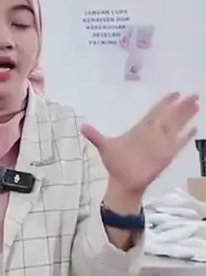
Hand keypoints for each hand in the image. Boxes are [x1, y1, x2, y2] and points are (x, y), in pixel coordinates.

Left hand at [81, 93, 199, 196]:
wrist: (123, 183)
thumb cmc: (116, 164)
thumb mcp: (105, 147)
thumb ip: (95, 136)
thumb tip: (82, 126)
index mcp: (140, 129)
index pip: (155, 112)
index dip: (165, 103)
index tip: (175, 92)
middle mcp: (153, 134)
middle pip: (169, 116)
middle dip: (181, 106)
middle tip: (194, 94)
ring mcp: (160, 145)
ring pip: (176, 126)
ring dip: (186, 116)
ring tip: (197, 104)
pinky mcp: (165, 156)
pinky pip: (177, 144)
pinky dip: (186, 137)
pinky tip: (194, 129)